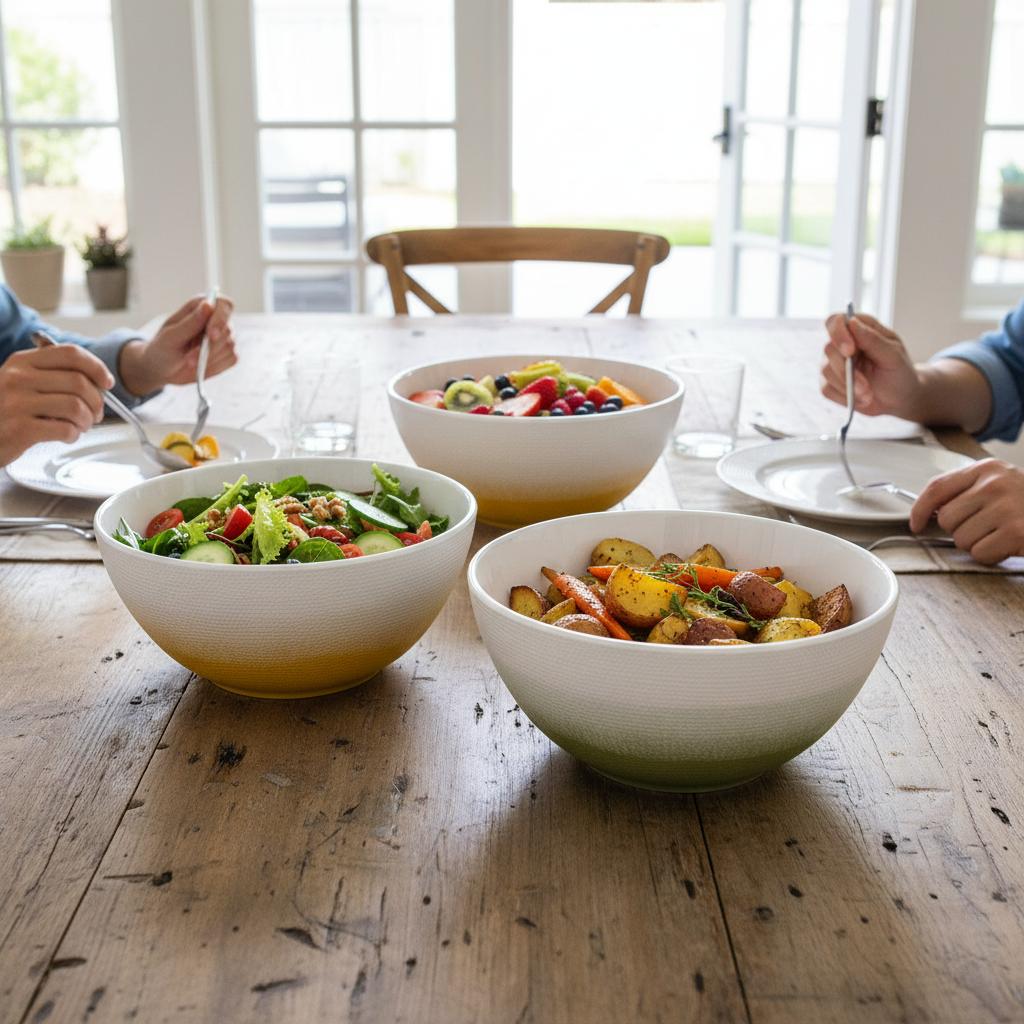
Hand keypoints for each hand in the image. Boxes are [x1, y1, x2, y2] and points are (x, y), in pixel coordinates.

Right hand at [0, 344, 113, 465]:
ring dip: (86, 420)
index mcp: (22, 362)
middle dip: (96, 402)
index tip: (107, 382)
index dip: (96, 367)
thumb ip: (52, 375)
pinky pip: (65, 429)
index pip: (70, 353)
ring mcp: (17, 403)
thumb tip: (97, 380)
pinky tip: (67, 436)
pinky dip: (74, 434)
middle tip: (95, 414)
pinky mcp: (20, 429)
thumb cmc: (6, 411)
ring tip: (81, 426)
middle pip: (78, 382)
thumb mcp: (21, 382)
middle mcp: (18, 378)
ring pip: (76, 406)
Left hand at [118, 294, 237, 396]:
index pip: (223, 305)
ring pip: (230, 347)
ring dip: (209, 359)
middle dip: (210, 347)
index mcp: (201, 307)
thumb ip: (190, 322)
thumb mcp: (171, 336)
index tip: (211, 335)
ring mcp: (224, 337)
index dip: (221, 318)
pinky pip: (232, 359)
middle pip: (227, 329)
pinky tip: (200, 367)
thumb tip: (208, 305)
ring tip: (189, 363)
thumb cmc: (163, 348)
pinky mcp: (228, 353)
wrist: (163, 369)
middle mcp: (216, 319)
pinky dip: (216, 366)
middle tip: (189, 360)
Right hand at [820, 312, 925, 419]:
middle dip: (846, 370)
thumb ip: (873, 339)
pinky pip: (827, 389)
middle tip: (864, 386)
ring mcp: (834, 363)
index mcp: (860, 329)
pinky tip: (860, 399)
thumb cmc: (899, 372)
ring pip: (826, 370)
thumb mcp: (893, 355)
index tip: (849, 350)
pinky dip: (844, 397)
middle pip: (829, 349)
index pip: (836, 321)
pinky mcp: (831, 382)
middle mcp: (843, 344)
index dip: (838, 333)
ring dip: (848, 386)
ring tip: (868, 394)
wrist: (899, 398)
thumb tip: (852, 323)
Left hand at [910, 458, 1023, 563]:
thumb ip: (966, 491)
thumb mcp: (998, 485)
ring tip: (998, 534)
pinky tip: (1007, 544)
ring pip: (960, 539)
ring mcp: (1006, 507)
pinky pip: (980, 553)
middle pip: (946, 518)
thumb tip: (928, 512)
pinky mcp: (1016, 531)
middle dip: (960, 529)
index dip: (919, 509)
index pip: (937, 488)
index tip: (916, 524)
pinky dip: (991, 555)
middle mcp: (995, 484)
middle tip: (984, 527)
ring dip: (976, 543)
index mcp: (986, 469)